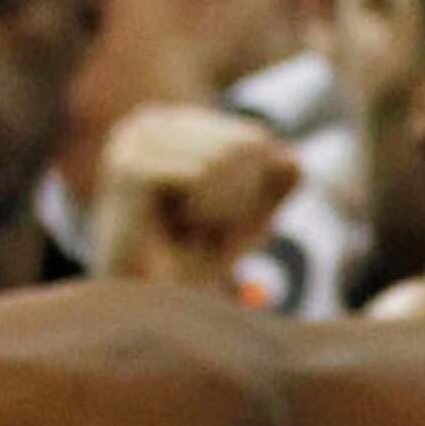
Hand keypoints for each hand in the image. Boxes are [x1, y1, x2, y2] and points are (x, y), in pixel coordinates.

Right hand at [90, 105, 300, 289]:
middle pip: (239, 145)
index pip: (252, 138)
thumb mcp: (247, 220)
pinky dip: (199, 211)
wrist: (141, 303)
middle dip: (237, 198)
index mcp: (171, 122)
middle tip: (198, 230)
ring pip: (221, 160)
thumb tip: (294, 159)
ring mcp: (135, 140)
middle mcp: (149, 122)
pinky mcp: (130, 167)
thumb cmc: (190, 260)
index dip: (255, 188)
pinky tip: (171, 228)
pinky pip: (200, 176)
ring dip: (216, 208)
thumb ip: (275, 187)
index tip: (214, 221)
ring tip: (182, 229)